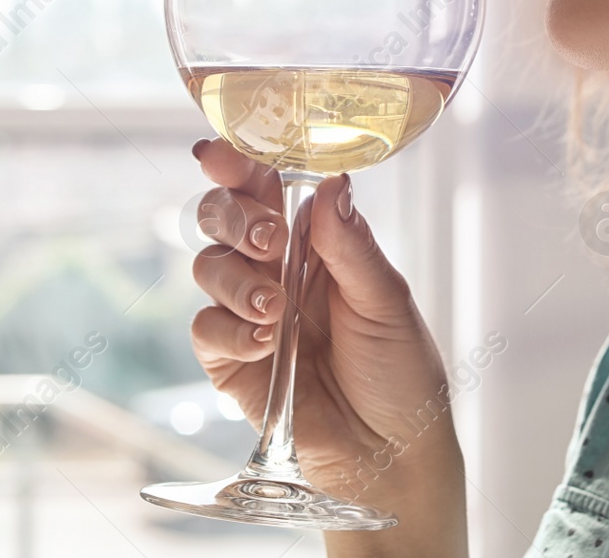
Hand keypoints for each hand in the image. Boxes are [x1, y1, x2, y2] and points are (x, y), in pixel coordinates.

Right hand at [186, 137, 465, 529]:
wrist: (391, 455)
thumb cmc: (401, 372)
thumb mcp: (388, 302)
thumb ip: (352, 245)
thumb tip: (331, 183)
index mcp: (316, 242)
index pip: (269, 187)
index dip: (238, 164)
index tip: (219, 153)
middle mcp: (276, 269)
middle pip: (223, 218)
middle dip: (232, 215)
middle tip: (265, 238)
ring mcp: (249, 314)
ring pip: (208, 267)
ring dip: (235, 279)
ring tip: (274, 309)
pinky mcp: (231, 361)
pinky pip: (206, 329)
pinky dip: (231, 331)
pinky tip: (266, 344)